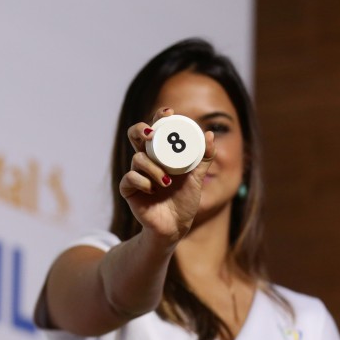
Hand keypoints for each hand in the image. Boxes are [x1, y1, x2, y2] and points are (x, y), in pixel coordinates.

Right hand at [120, 108, 215, 242]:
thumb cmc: (184, 201)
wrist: (175, 226)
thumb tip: (210, 134)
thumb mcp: (197, 178)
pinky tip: (153, 190)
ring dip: (152, 168)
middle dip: (141, 129)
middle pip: (135, 135)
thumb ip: (204, 158)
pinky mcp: (129, 189)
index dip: (159, 117)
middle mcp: (147, 160)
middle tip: (152, 134)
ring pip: (137, 158)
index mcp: (162, 154)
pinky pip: (130, 178)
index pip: (157, 129)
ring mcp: (137, 174)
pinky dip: (143, 182)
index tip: (169, 113)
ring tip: (165, 182)